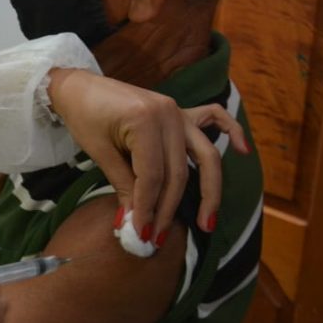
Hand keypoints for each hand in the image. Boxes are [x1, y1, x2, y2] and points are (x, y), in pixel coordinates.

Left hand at [47, 68, 247, 243]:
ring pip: (204, 156)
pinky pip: (214, 117)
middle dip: (169, 208)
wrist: (78, 86)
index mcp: (144, 121)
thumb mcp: (99, 152)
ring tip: (207, 222)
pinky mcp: (180, 111)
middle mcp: (168, 114)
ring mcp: (177, 111)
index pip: (152, 176)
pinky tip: (243, 151)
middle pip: (178, 172)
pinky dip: (232, 131)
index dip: (148, 207)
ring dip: (207, 192)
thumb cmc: (82, 116)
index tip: (141, 232)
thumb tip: (133, 221)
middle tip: (159, 237)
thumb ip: (122, 184)